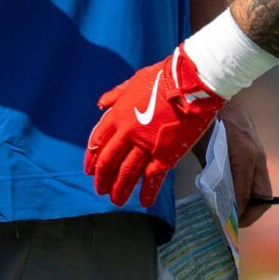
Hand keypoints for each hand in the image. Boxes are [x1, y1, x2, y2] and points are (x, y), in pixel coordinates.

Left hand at [85, 46, 224, 207]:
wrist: (190, 84)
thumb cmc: (164, 78)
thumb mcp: (135, 80)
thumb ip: (116, 94)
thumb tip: (101, 104)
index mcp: (118, 114)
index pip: (97, 141)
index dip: (91, 157)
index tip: (88, 169)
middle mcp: (127, 133)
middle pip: (108, 161)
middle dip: (102, 178)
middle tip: (100, 189)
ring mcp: (145, 146)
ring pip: (126, 174)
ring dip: (119, 189)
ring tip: (117, 200)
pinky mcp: (165, 155)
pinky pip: (152, 178)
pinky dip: (147, 192)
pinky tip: (145, 202)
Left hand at [217, 96, 274, 226]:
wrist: (218, 89)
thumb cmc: (205, 120)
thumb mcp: (203, 148)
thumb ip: (213, 174)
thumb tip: (218, 199)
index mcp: (243, 154)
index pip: (244, 194)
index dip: (237, 213)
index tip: (228, 224)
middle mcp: (256, 154)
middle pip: (263, 195)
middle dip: (251, 213)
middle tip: (235, 223)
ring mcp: (258, 150)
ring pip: (261, 185)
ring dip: (250, 201)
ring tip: (233, 211)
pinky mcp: (256, 147)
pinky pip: (257, 174)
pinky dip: (249, 187)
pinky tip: (234, 191)